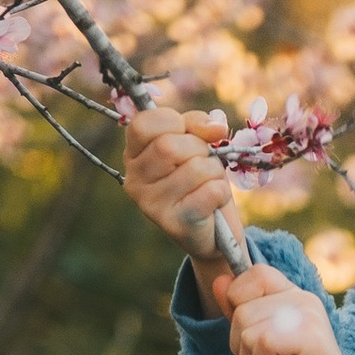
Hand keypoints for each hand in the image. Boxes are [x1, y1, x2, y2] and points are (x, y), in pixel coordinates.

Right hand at [122, 102, 241, 268]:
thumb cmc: (200, 181)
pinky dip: (222, 192)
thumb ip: (199, 125)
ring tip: (209, 183)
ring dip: (214, 171)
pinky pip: (210, 191)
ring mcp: (150, 204)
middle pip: (169, 146)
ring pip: (194, 168)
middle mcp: (134, 179)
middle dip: (199, 149)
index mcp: (133, 154)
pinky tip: (214, 202)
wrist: (211, 232)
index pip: (143, 123)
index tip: (190, 135)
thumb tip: (217, 126)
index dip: (175, 123)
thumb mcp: (196, 144)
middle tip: (205, 162)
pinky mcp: (173, 223)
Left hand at [224, 276, 354, 354]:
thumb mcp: (258, 342)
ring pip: (247, 328)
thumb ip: (240, 310)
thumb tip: (219, 281)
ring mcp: (306, 314)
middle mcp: (301, 298)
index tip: (260, 335)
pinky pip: (262, 342)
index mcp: (292, 294)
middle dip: (243, 343)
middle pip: (241, 310)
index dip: (240, 304)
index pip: (252, 276)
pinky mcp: (308, 335)